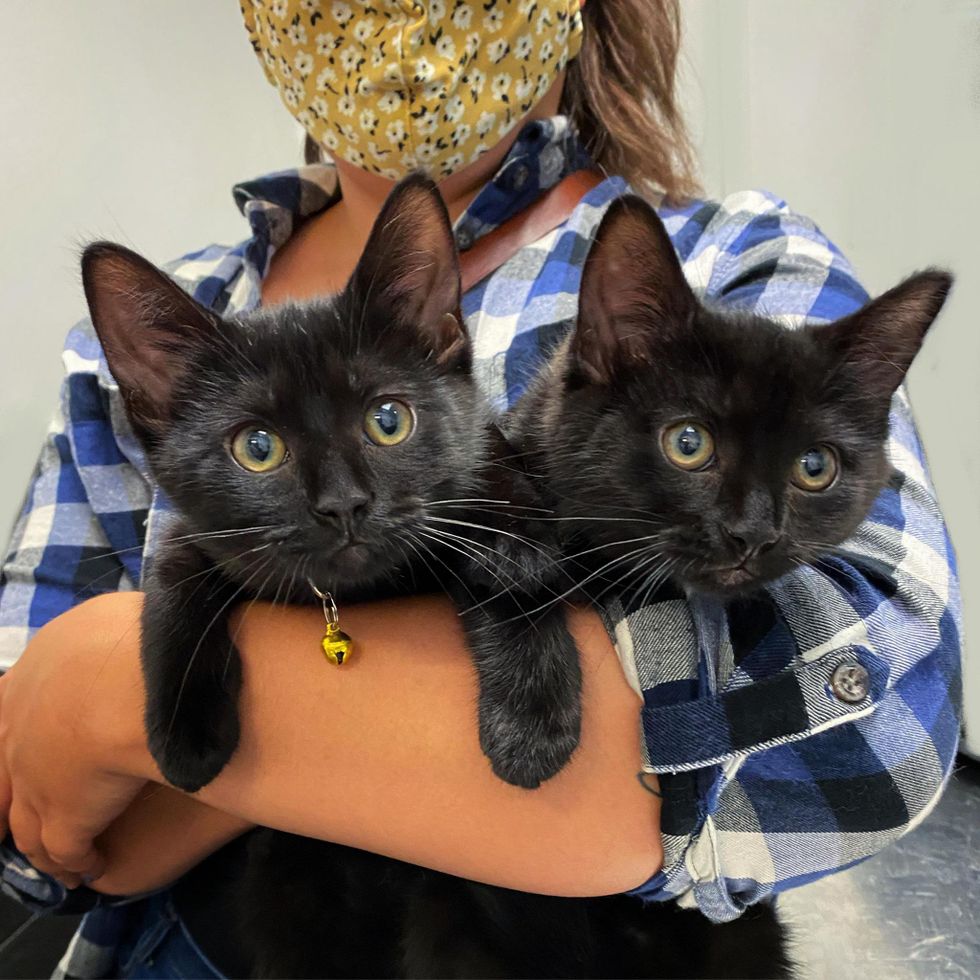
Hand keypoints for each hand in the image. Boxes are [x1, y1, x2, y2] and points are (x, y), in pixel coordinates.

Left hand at [0, 593, 156, 886]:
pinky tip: (88, 867)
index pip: (7, 715)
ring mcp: (36, 782)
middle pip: (2, 777)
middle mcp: (20, 736)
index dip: (10, 738)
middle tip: (11, 816)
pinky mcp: (66, 818)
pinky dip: (73, 862)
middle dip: (5, 799)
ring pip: (26, 822)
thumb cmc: (122, 642)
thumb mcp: (101, 621)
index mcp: (29, 682)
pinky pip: (63, 850)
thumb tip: (114, 634)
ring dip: (38, 841)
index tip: (18, 750)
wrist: (128, 685)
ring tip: (58, 855)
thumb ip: (97, 636)